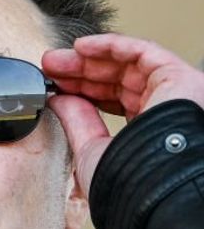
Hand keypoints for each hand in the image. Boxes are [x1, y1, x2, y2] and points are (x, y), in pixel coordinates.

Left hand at [43, 33, 203, 194]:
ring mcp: (173, 92)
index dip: (81, 91)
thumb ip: (77, 122)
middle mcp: (163, 110)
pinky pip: (143, 52)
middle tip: (49, 68)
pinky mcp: (179, 76)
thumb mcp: (91, 150)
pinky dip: (112, 46)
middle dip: (80, 72)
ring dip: (89, 59)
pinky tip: (82, 47)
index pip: (113, 102)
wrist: (151, 182)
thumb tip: (58, 100)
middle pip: (118, 80)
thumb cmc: (127, 181)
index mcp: (146, 132)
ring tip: (55, 60)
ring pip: (128, 64)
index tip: (53, 87)